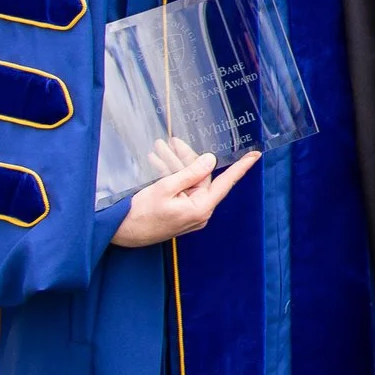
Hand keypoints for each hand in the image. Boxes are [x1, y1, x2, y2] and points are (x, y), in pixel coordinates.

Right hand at [111, 142, 259, 246]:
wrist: (119, 232)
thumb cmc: (141, 213)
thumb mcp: (165, 187)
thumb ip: (190, 173)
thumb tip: (211, 160)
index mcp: (200, 208)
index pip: (225, 183)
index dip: (240, 168)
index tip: (255, 155)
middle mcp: (199, 212)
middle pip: (199, 177)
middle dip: (184, 157)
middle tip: (168, 142)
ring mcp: (189, 213)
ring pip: (188, 180)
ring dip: (173, 165)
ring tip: (158, 149)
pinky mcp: (179, 212)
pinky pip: (180, 189)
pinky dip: (170, 176)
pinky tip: (156, 162)